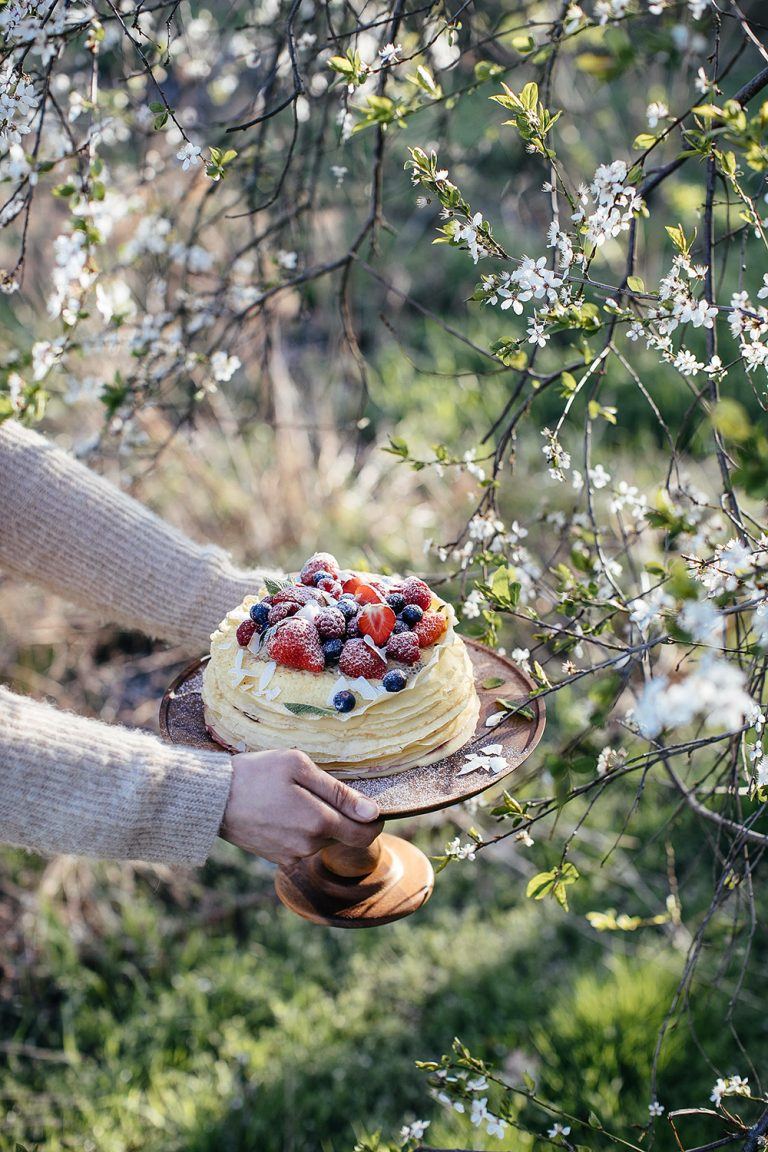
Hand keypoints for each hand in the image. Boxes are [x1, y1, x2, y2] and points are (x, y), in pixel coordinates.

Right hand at [219, 749, 381, 866]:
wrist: (213, 798)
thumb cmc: (256, 773)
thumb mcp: (298, 767)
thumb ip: (338, 791)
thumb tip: (372, 812)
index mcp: (319, 822)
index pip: (365, 834)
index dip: (373, 821)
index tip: (369, 806)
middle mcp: (309, 845)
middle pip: (344, 837)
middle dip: (343, 817)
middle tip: (321, 791)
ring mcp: (292, 855)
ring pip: (322, 840)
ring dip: (319, 823)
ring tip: (294, 798)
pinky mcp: (277, 858)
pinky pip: (302, 846)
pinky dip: (301, 831)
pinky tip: (283, 812)